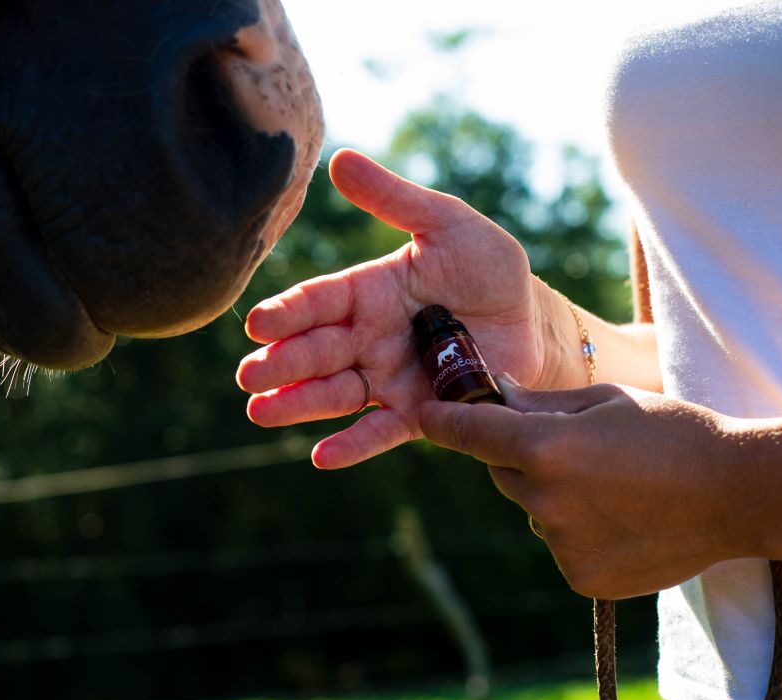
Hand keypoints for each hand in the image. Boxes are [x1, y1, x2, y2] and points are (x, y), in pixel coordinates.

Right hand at [238, 149, 571, 468]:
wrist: (532, 320)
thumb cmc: (488, 266)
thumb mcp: (446, 223)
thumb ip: (394, 199)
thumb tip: (338, 159)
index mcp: (368, 291)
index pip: (319, 300)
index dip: (289, 311)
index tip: (259, 322)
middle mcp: (368, 337)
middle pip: (318, 351)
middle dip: (282, 363)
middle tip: (249, 375)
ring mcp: (388, 378)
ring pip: (335, 393)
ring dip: (298, 403)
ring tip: (261, 413)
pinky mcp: (418, 413)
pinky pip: (380, 431)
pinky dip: (352, 445)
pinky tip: (322, 457)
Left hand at [419, 376, 781, 598]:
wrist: (738, 493)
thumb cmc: (674, 432)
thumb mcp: (605, 401)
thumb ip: (539, 404)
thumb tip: (492, 396)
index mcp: (547, 449)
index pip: (471, 435)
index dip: (444, 423)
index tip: (425, 416)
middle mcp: (546, 502)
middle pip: (504, 473)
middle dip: (521, 456)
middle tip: (572, 446)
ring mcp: (563, 546)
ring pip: (534, 510)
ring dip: (552, 495)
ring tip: (613, 484)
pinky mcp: (581, 578)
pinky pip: (560, 544)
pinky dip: (577, 530)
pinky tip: (622, 517)